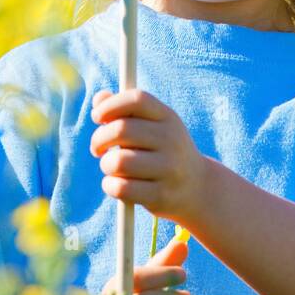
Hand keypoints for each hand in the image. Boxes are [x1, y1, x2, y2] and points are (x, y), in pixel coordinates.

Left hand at [89, 86, 206, 226]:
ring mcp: (169, 168)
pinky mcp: (161, 195)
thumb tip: (99, 99)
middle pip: (122, 130)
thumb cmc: (163, 150)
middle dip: (99, 139)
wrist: (197, 187)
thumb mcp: (152, 125)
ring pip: (118, 162)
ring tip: (111, 168)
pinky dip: (110, 185)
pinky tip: (114, 184)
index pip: (137, 99)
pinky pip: (122, 188)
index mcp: (168, 117)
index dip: (110, 105)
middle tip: (97, 148)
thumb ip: (125, 110)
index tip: (97, 117)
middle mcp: (171, 139)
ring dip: (106, 165)